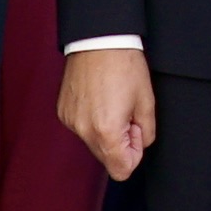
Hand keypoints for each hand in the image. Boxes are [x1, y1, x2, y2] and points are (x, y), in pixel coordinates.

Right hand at [59, 51, 157, 182]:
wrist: (98, 40)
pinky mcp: (63, 112)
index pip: (121, 170)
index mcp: (107, 131)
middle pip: (105, 158)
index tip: (136, 132)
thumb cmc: (124, 65)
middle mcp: (84, 130)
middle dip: (120, 143)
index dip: (134, 155)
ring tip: (112, 102)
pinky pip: (81, 128)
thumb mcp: (147, 101)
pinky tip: (98, 98)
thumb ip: (146, 133)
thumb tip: (139, 143)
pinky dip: (92, 120)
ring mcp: (70, 121)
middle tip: (126, 113)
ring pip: (93, 143)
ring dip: (105, 131)